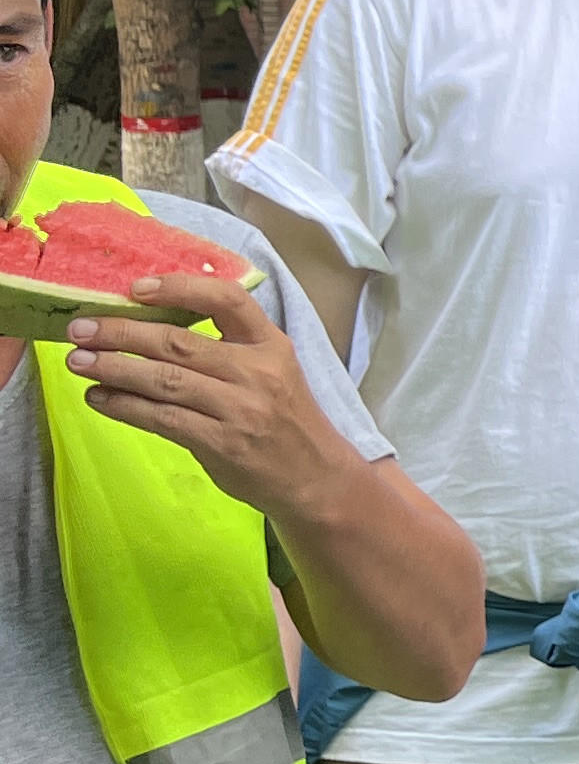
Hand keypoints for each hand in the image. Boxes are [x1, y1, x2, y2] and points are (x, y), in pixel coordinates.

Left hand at [63, 282, 356, 518]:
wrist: (315, 476)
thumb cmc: (285, 418)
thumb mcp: (274, 370)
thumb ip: (228, 347)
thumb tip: (153, 323)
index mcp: (271, 345)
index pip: (227, 300)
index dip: (179, 288)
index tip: (134, 287)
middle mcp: (257, 372)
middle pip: (179, 343)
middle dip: (122, 332)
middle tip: (79, 329)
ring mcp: (240, 409)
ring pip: (164, 381)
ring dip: (113, 368)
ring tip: (78, 362)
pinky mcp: (222, 443)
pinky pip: (162, 418)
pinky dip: (124, 406)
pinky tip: (99, 398)